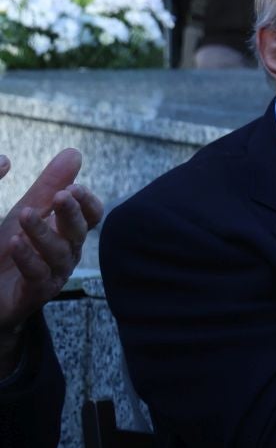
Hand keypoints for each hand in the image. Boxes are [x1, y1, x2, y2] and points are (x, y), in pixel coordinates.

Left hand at [0, 150, 103, 365]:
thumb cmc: (10, 251)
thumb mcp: (27, 211)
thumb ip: (49, 183)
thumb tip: (74, 152)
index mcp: (68, 232)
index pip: (92, 215)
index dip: (87, 202)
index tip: (73, 187)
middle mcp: (66, 253)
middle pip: (80, 232)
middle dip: (71, 213)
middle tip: (60, 195)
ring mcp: (53, 275)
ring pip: (59, 253)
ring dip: (44, 232)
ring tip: (25, 214)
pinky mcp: (34, 295)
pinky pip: (37, 276)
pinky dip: (28, 258)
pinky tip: (16, 242)